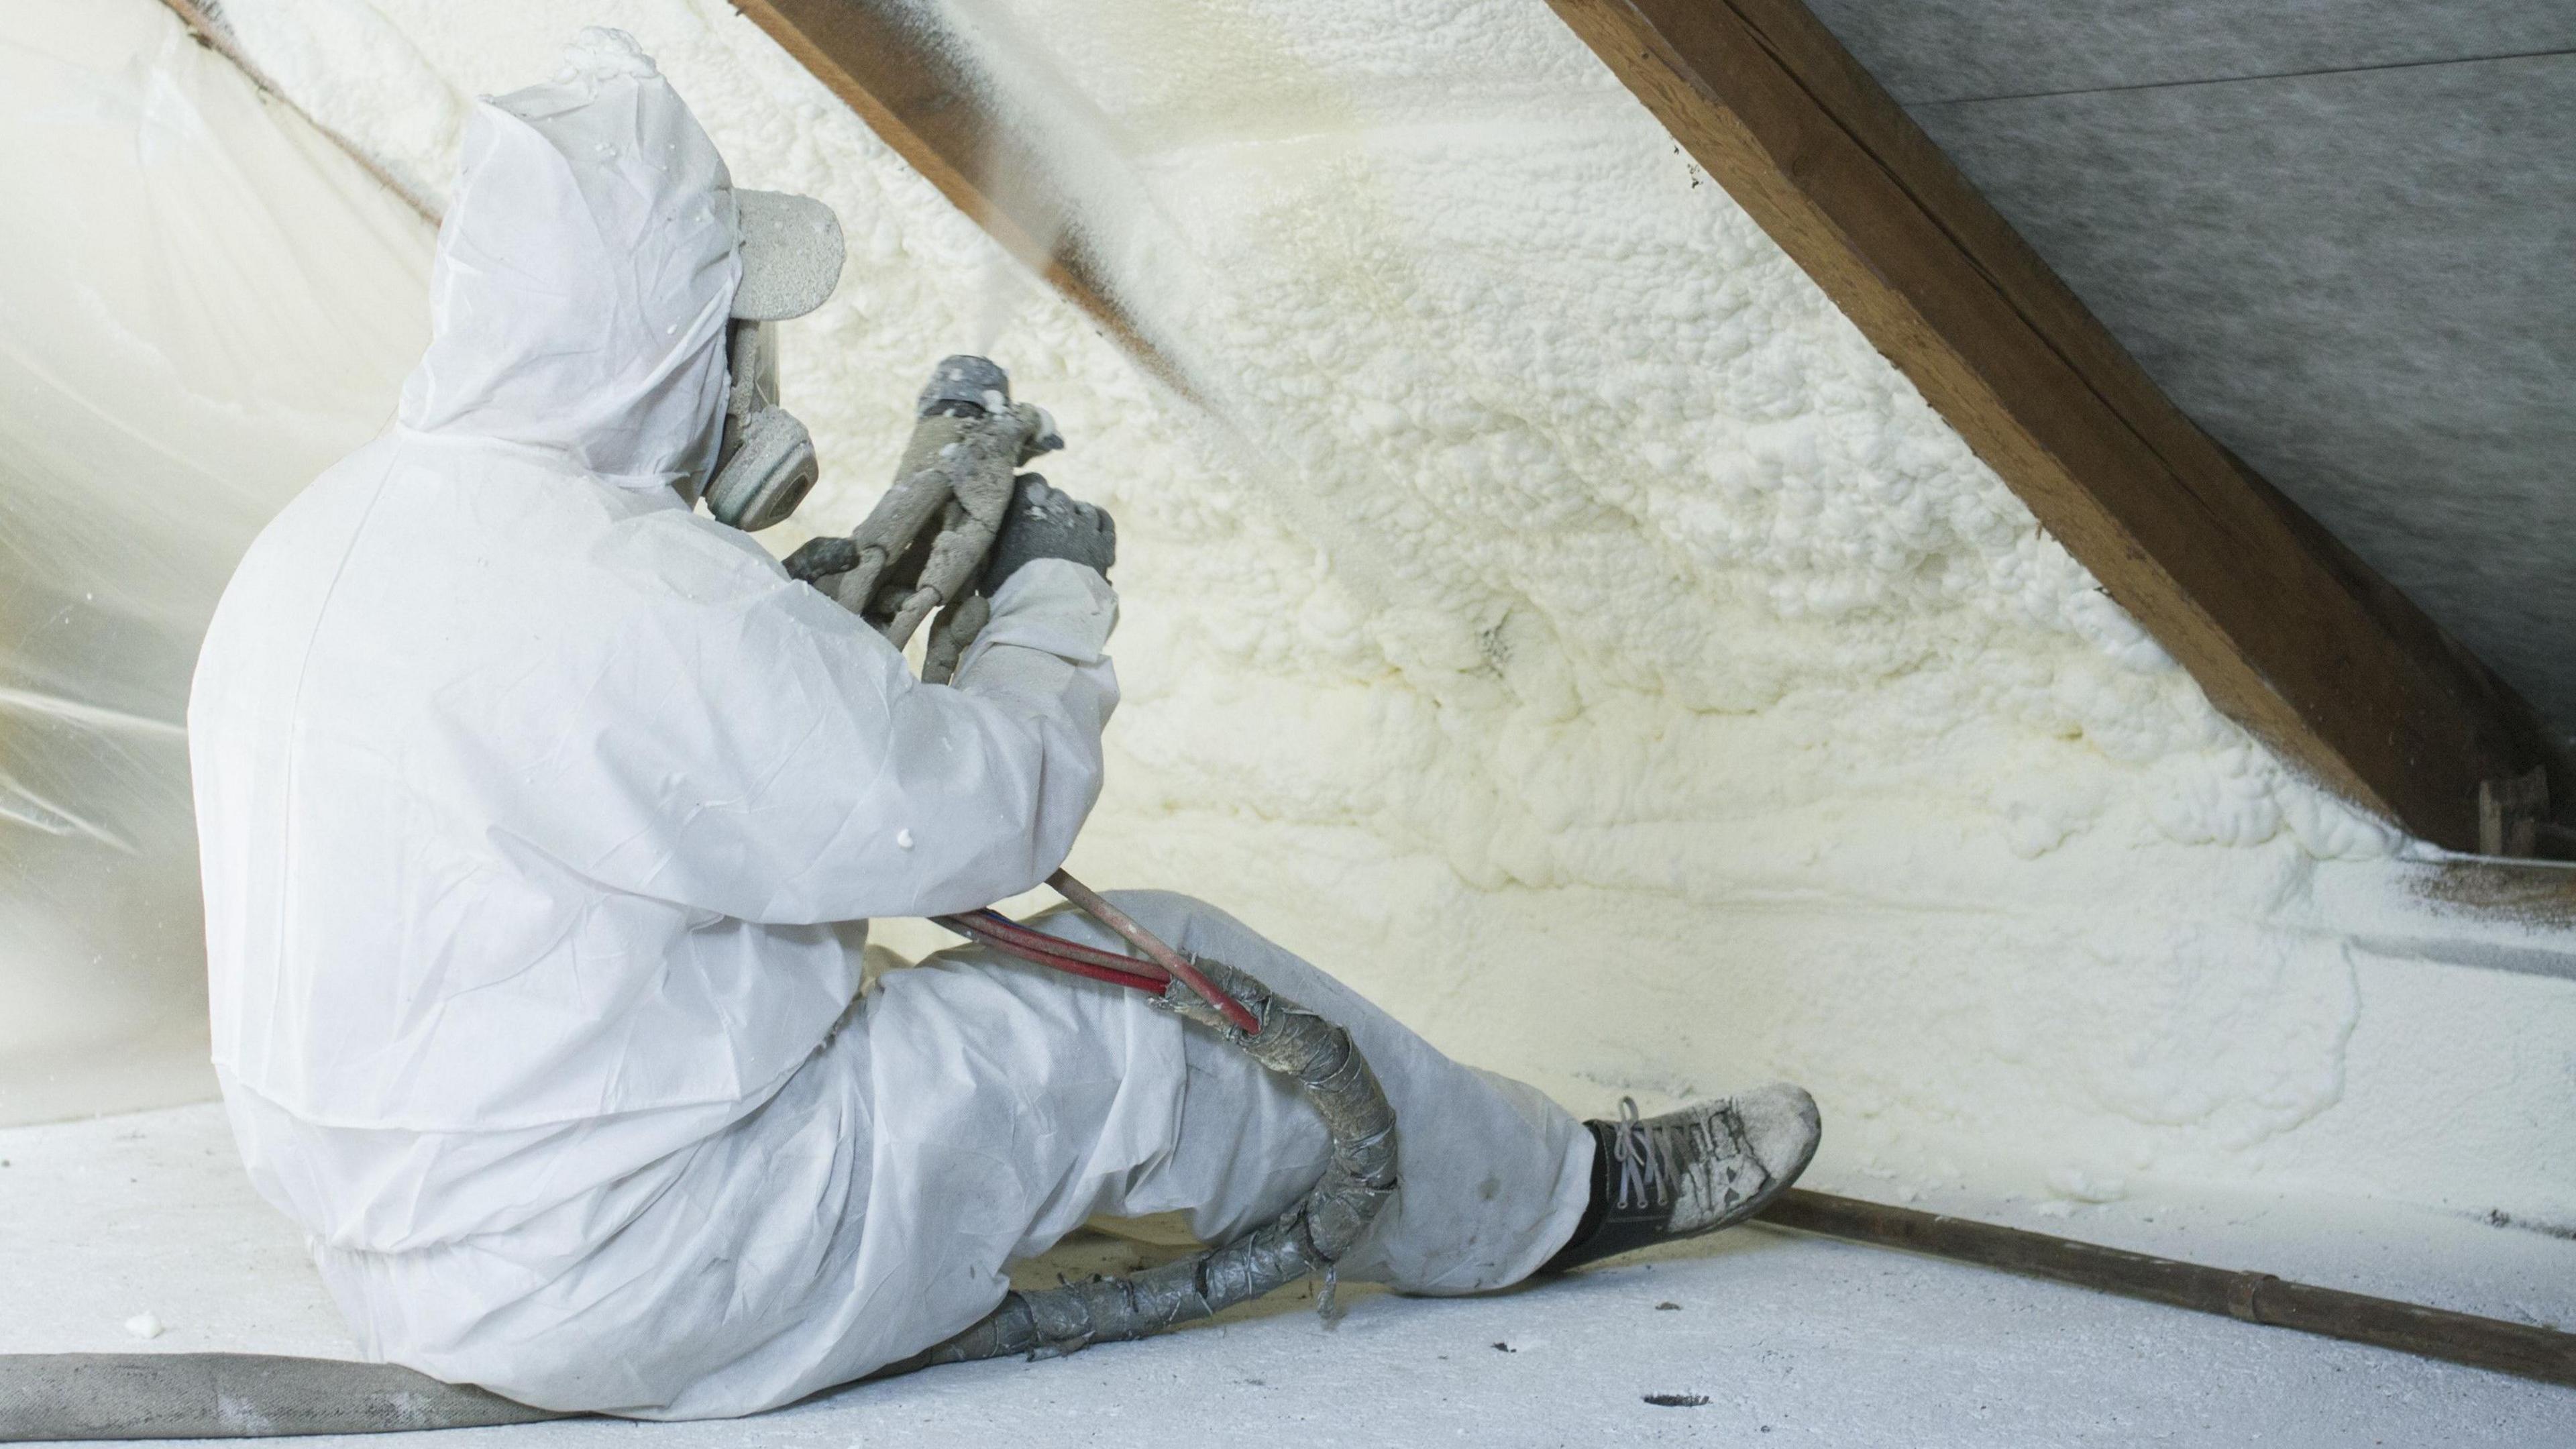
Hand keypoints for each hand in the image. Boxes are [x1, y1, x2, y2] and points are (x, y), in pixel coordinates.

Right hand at [981, 474, 1114, 589]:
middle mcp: (1057, 511)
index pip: (1031, 481)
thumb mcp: (989, 565)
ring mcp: (1083, 527)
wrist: (1044, 619)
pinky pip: (1104, 522)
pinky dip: (1097, 521)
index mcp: (1026, 509)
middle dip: (1049, 508)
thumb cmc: (1009, 595)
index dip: (1027, 492)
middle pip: (1056, 496)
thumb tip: (994, 537)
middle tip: (1041, 530)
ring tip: (1064, 535)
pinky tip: (1090, 528)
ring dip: (1072, 517)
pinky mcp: (1103, 546)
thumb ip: (995, 544)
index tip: (1022, 505)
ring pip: (1081, 508)